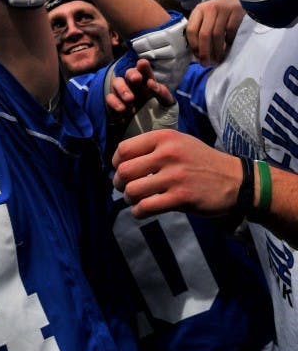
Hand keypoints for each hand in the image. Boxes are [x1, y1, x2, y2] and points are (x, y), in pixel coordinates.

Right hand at [106, 58, 174, 123]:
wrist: (150, 142)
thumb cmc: (162, 122)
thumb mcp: (168, 108)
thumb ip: (163, 94)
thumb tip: (151, 83)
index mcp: (149, 85)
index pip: (145, 71)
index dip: (143, 66)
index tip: (143, 63)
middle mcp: (135, 88)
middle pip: (130, 73)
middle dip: (132, 74)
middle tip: (137, 79)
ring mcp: (123, 97)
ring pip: (117, 82)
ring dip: (122, 88)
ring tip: (130, 99)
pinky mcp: (114, 108)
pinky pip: (110, 98)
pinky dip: (114, 102)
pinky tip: (123, 110)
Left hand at [112, 128, 240, 217]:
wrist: (235, 179)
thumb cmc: (201, 161)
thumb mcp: (179, 142)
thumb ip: (153, 148)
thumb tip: (121, 162)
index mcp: (164, 138)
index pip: (124, 149)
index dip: (115, 163)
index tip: (119, 171)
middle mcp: (168, 154)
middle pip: (124, 171)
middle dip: (119, 183)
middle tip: (124, 189)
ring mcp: (175, 176)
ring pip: (133, 190)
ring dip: (129, 199)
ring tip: (134, 200)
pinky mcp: (181, 197)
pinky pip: (146, 207)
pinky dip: (138, 212)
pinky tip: (142, 211)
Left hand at [187, 0, 243, 64]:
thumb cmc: (221, 12)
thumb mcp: (208, 16)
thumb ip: (201, 29)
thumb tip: (197, 54)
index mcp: (199, 10)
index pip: (191, 29)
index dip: (193, 45)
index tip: (197, 56)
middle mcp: (209, 8)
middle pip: (204, 34)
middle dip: (204, 52)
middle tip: (206, 63)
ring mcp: (223, 9)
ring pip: (217, 35)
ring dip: (217, 50)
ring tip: (218, 59)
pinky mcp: (236, 11)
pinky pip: (230, 31)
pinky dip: (229, 42)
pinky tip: (228, 48)